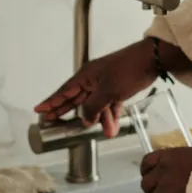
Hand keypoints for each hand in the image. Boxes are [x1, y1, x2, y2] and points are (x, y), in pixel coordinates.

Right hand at [33, 41, 157, 136]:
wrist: (152, 60)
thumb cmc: (129, 69)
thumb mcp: (109, 91)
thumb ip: (94, 107)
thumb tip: (85, 119)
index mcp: (86, 75)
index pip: (64, 91)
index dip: (51, 102)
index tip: (39, 109)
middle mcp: (93, 79)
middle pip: (76, 98)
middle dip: (67, 111)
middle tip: (52, 121)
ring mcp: (105, 83)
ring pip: (95, 104)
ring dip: (99, 119)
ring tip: (105, 132)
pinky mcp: (118, 87)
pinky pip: (109, 104)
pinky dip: (111, 115)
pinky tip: (113, 127)